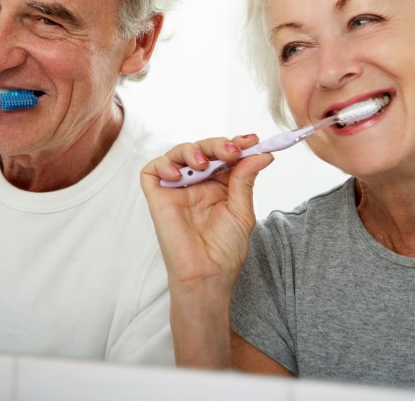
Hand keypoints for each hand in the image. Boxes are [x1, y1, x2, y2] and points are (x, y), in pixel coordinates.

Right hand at [140, 134, 273, 293]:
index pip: (224, 155)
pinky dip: (164, 164)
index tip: (252, 140)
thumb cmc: (225, 250)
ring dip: (192, 150)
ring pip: (178, 153)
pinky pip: (152, 170)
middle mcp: (197, 184)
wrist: (208, 275)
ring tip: (204, 163)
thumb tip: (262, 154)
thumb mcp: (242, 211)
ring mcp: (177, 189)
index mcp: (219, 186)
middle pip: (203, 149)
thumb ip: (245, 179)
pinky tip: (179, 176)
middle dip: (217, 145)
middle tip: (231, 151)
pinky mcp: (158, 196)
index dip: (236, 144)